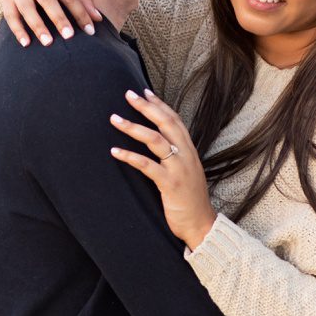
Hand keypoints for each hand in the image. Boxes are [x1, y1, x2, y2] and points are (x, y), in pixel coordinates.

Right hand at [0, 0, 102, 46]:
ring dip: (38, 26)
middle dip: (59, 17)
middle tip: (70, 37)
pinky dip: (18, 30)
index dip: (80, 12)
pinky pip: (10, 15)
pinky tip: (26, 44)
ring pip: (27, 8)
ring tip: (48, 43)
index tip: (90, 31)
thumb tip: (98, 19)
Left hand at [107, 88, 214, 249]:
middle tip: (127, 94)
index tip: (143, 92)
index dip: (159, 104)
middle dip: (145, 107)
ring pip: (155, 140)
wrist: (201, 224)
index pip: (174, 120)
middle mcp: (185, 155)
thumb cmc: (190, 199)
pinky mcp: (170, 184)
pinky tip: (114, 151)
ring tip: (114, 119)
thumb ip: (175, 156)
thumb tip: (157, 143)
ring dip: (132, 127)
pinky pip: (147, 165)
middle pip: (165, 123)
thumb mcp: (185, 171)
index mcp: (189, 150)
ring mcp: (179, 168)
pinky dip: (129, 156)